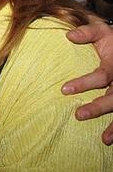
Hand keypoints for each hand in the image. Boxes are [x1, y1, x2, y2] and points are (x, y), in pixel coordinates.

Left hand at [63, 20, 112, 144]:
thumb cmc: (112, 40)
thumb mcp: (103, 31)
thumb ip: (88, 32)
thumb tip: (69, 35)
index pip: (101, 76)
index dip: (83, 83)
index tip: (63, 90)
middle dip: (99, 107)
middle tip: (79, 115)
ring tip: (104, 139)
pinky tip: (112, 140)